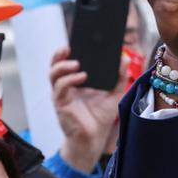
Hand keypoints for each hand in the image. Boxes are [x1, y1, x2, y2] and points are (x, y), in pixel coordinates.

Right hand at [50, 46, 131, 172]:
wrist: (94, 138)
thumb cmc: (101, 115)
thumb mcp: (114, 92)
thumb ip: (119, 76)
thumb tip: (124, 57)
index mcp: (76, 80)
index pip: (69, 60)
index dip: (70, 49)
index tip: (77, 38)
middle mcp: (66, 85)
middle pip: (56, 64)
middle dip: (59, 53)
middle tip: (68, 46)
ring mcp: (62, 94)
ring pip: (53, 73)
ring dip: (63, 65)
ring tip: (76, 62)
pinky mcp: (61, 103)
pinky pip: (60, 88)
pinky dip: (69, 79)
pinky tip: (81, 76)